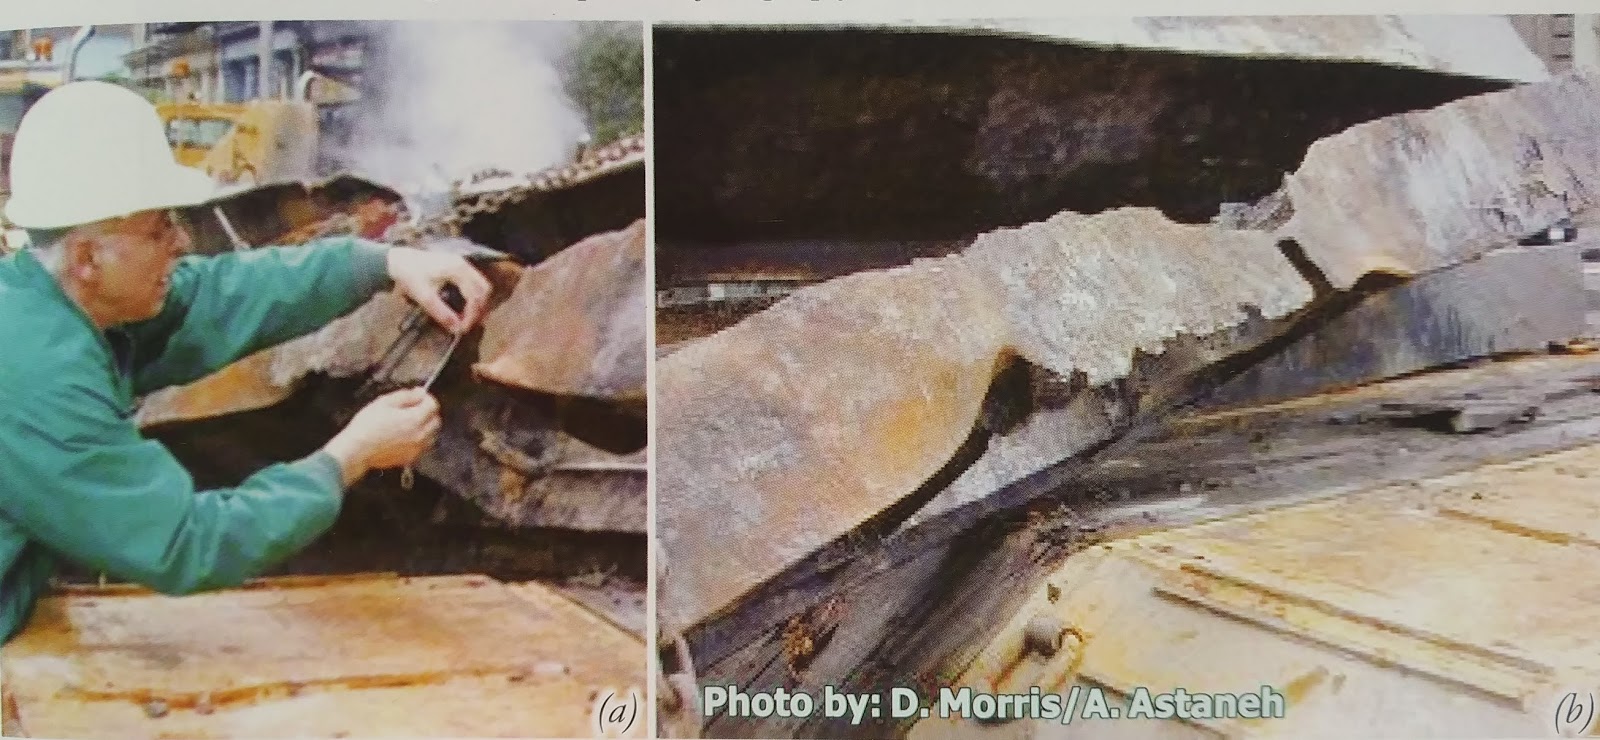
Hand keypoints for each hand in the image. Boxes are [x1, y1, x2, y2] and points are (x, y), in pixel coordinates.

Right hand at [322, 388, 441, 485]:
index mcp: (415, 419)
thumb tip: (420, 392)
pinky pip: (422, 447)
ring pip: (432, 435)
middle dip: (428, 413)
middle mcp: (420, 435)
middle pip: (436, 421)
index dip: (426, 398)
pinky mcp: (410, 458)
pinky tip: (404, 436)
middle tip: (412, 409)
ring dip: (425, 427)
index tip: (417, 397)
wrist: (357, 450)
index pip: (433, 405)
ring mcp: (416, 449)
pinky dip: (419, 440)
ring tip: (408, 424)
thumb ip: (406, 396)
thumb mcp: (384, 402)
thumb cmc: (367, 425)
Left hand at [385, 246, 492, 334]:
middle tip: (468, 324)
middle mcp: (464, 265)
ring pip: (481, 285)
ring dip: (478, 303)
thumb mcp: (424, 297)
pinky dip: (473, 296)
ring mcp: (462, 263)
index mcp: (458, 270)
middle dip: (479, 309)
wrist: (397, 261)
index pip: (475, 296)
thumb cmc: (410, 276)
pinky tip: (464, 306)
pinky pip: (474, 281)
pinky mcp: (458, 266)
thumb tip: (456, 330)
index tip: (463, 328)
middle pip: (484, 289)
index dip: (472, 315)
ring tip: (467, 318)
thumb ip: (441, 313)